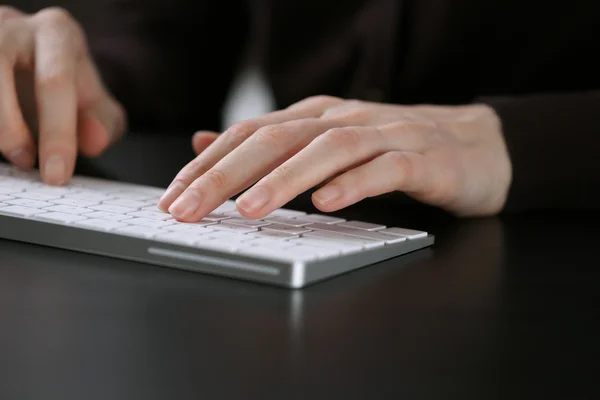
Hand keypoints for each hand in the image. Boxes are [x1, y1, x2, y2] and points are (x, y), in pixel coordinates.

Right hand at [0, 6, 125, 183]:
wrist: (30, 60)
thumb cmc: (65, 83)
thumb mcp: (94, 102)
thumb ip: (103, 123)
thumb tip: (94, 141)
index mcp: (57, 33)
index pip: (55, 83)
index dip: (56, 133)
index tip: (57, 174)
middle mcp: (14, 25)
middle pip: (2, 74)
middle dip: (12, 132)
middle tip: (27, 166)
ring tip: (16, 154)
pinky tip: (3, 143)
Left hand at [158, 95, 511, 219]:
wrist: (474, 147)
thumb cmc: (393, 151)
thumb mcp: (323, 145)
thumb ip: (269, 145)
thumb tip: (205, 143)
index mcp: (316, 118)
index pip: (251, 134)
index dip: (208, 164)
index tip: (173, 196)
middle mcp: (344, 120)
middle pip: (278, 139)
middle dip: (227, 174)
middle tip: (188, 208)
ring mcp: (386, 136)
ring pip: (328, 150)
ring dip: (284, 179)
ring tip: (248, 209)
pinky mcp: (422, 160)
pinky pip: (385, 168)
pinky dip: (354, 184)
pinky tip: (328, 204)